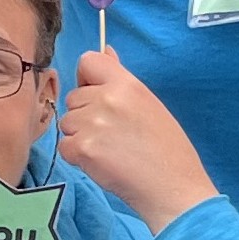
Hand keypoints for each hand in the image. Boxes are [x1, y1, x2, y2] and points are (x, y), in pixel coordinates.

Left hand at [56, 48, 216, 231]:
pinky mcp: (83, 149)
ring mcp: (93, 124)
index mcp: (127, 85)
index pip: (88, 61)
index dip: (88, 79)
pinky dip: (78, 157)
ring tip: (110, 151)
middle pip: (74, 97)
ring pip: (68, 123)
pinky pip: (65, 146)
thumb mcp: (150, 105)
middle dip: (85, 115)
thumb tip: (105, 51)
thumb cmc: (168, 150)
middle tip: (113, 135)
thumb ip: (122, 80)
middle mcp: (107, 99)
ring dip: (81, 137)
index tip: (98, 96)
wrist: (173, 188)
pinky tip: (102, 163)